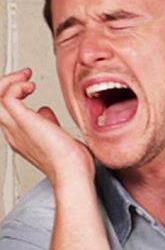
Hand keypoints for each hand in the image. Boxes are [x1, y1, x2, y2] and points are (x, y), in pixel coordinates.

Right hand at [0, 68, 93, 182]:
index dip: (13, 94)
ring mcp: (15, 128)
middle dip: (6, 83)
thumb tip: (45, 112)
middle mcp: (13, 132)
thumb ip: (48, 124)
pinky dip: (16, 86)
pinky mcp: (23, 122)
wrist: (72, 173)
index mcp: (20, 136)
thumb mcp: (58, 137)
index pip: (6, 111)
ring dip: (8, 82)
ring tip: (26, 77)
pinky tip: (30, 85)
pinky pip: (6, 97)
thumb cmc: (72, 162)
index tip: (29, 84)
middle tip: (25, 76)